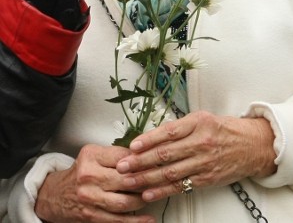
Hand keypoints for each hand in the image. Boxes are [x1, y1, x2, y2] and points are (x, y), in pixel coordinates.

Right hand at [34, 144, 154, 222]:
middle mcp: (88, 176)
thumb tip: (148, 155)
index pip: (125, 157)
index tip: (157, 163)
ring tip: (153, 197)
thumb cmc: (81, 172)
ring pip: (124, 202)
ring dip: (143, 201)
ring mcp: (89, 198)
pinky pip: (116, 220)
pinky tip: (148, 220)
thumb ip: (118, 154)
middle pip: (127, 180)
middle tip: (159, 180)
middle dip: (147, 182)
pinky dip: (135, 221)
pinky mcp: (90, 215)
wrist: (53, 195)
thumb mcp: (94, 155)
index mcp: (92, 156)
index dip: (144, 160)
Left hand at [115, 111, 275, 201]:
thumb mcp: (206, 119)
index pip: (168, 132)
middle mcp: (202, 141)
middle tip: (122, 166)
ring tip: (128, 181)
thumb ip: (182, 127)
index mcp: (200, 122)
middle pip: (165, 154)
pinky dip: (162, 190)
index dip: (147, 140)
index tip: (131, 146)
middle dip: (140, 161)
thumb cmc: (227, 130)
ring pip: (170, 172)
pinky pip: (180, 186)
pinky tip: (148, 192)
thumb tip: (152, 137)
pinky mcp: (207, 178)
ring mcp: (205, 161)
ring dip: (146, 178)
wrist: (254, 145)